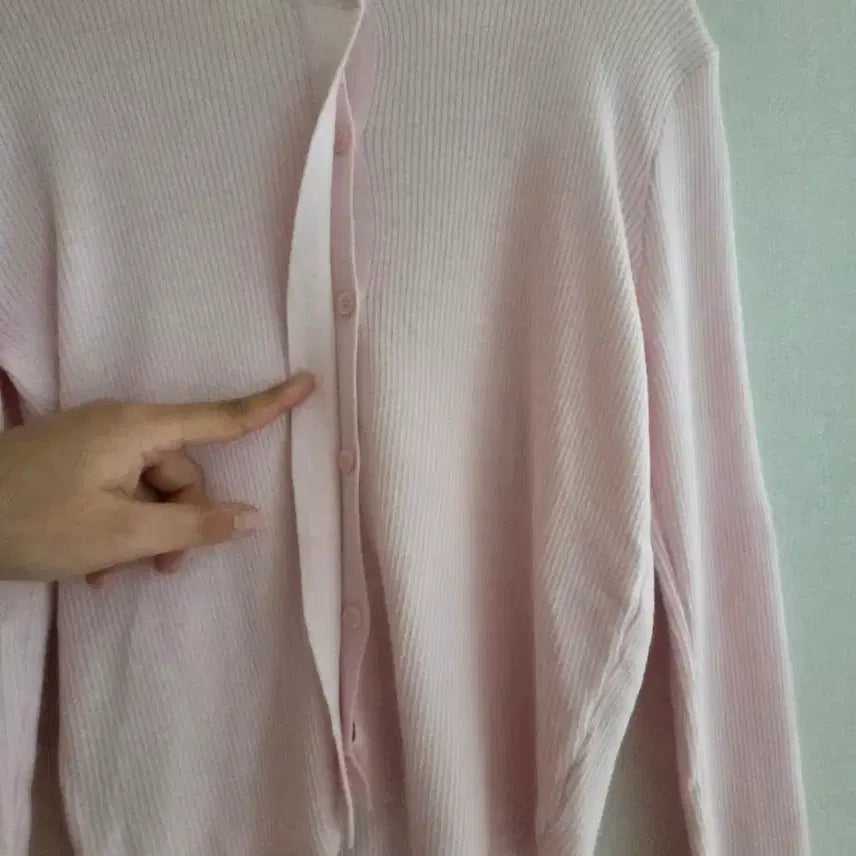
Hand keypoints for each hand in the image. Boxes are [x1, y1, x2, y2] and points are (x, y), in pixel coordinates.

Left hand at [0, 374, 314, 584]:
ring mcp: (93, 441)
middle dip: (182, 518)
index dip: (269, 406)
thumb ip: (192, 525)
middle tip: (162, 567)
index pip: (221, 417)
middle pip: (182, 469)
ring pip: (149, 486)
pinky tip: (95, 568)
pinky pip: (118, 487)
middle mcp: (121, 425)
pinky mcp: (73, 459)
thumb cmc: (36, 521)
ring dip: (147, 530)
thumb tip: (252, 518)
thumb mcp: (121, 533)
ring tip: (117, 574)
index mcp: (138, 429)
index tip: (308, 384)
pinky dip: (119, 524)